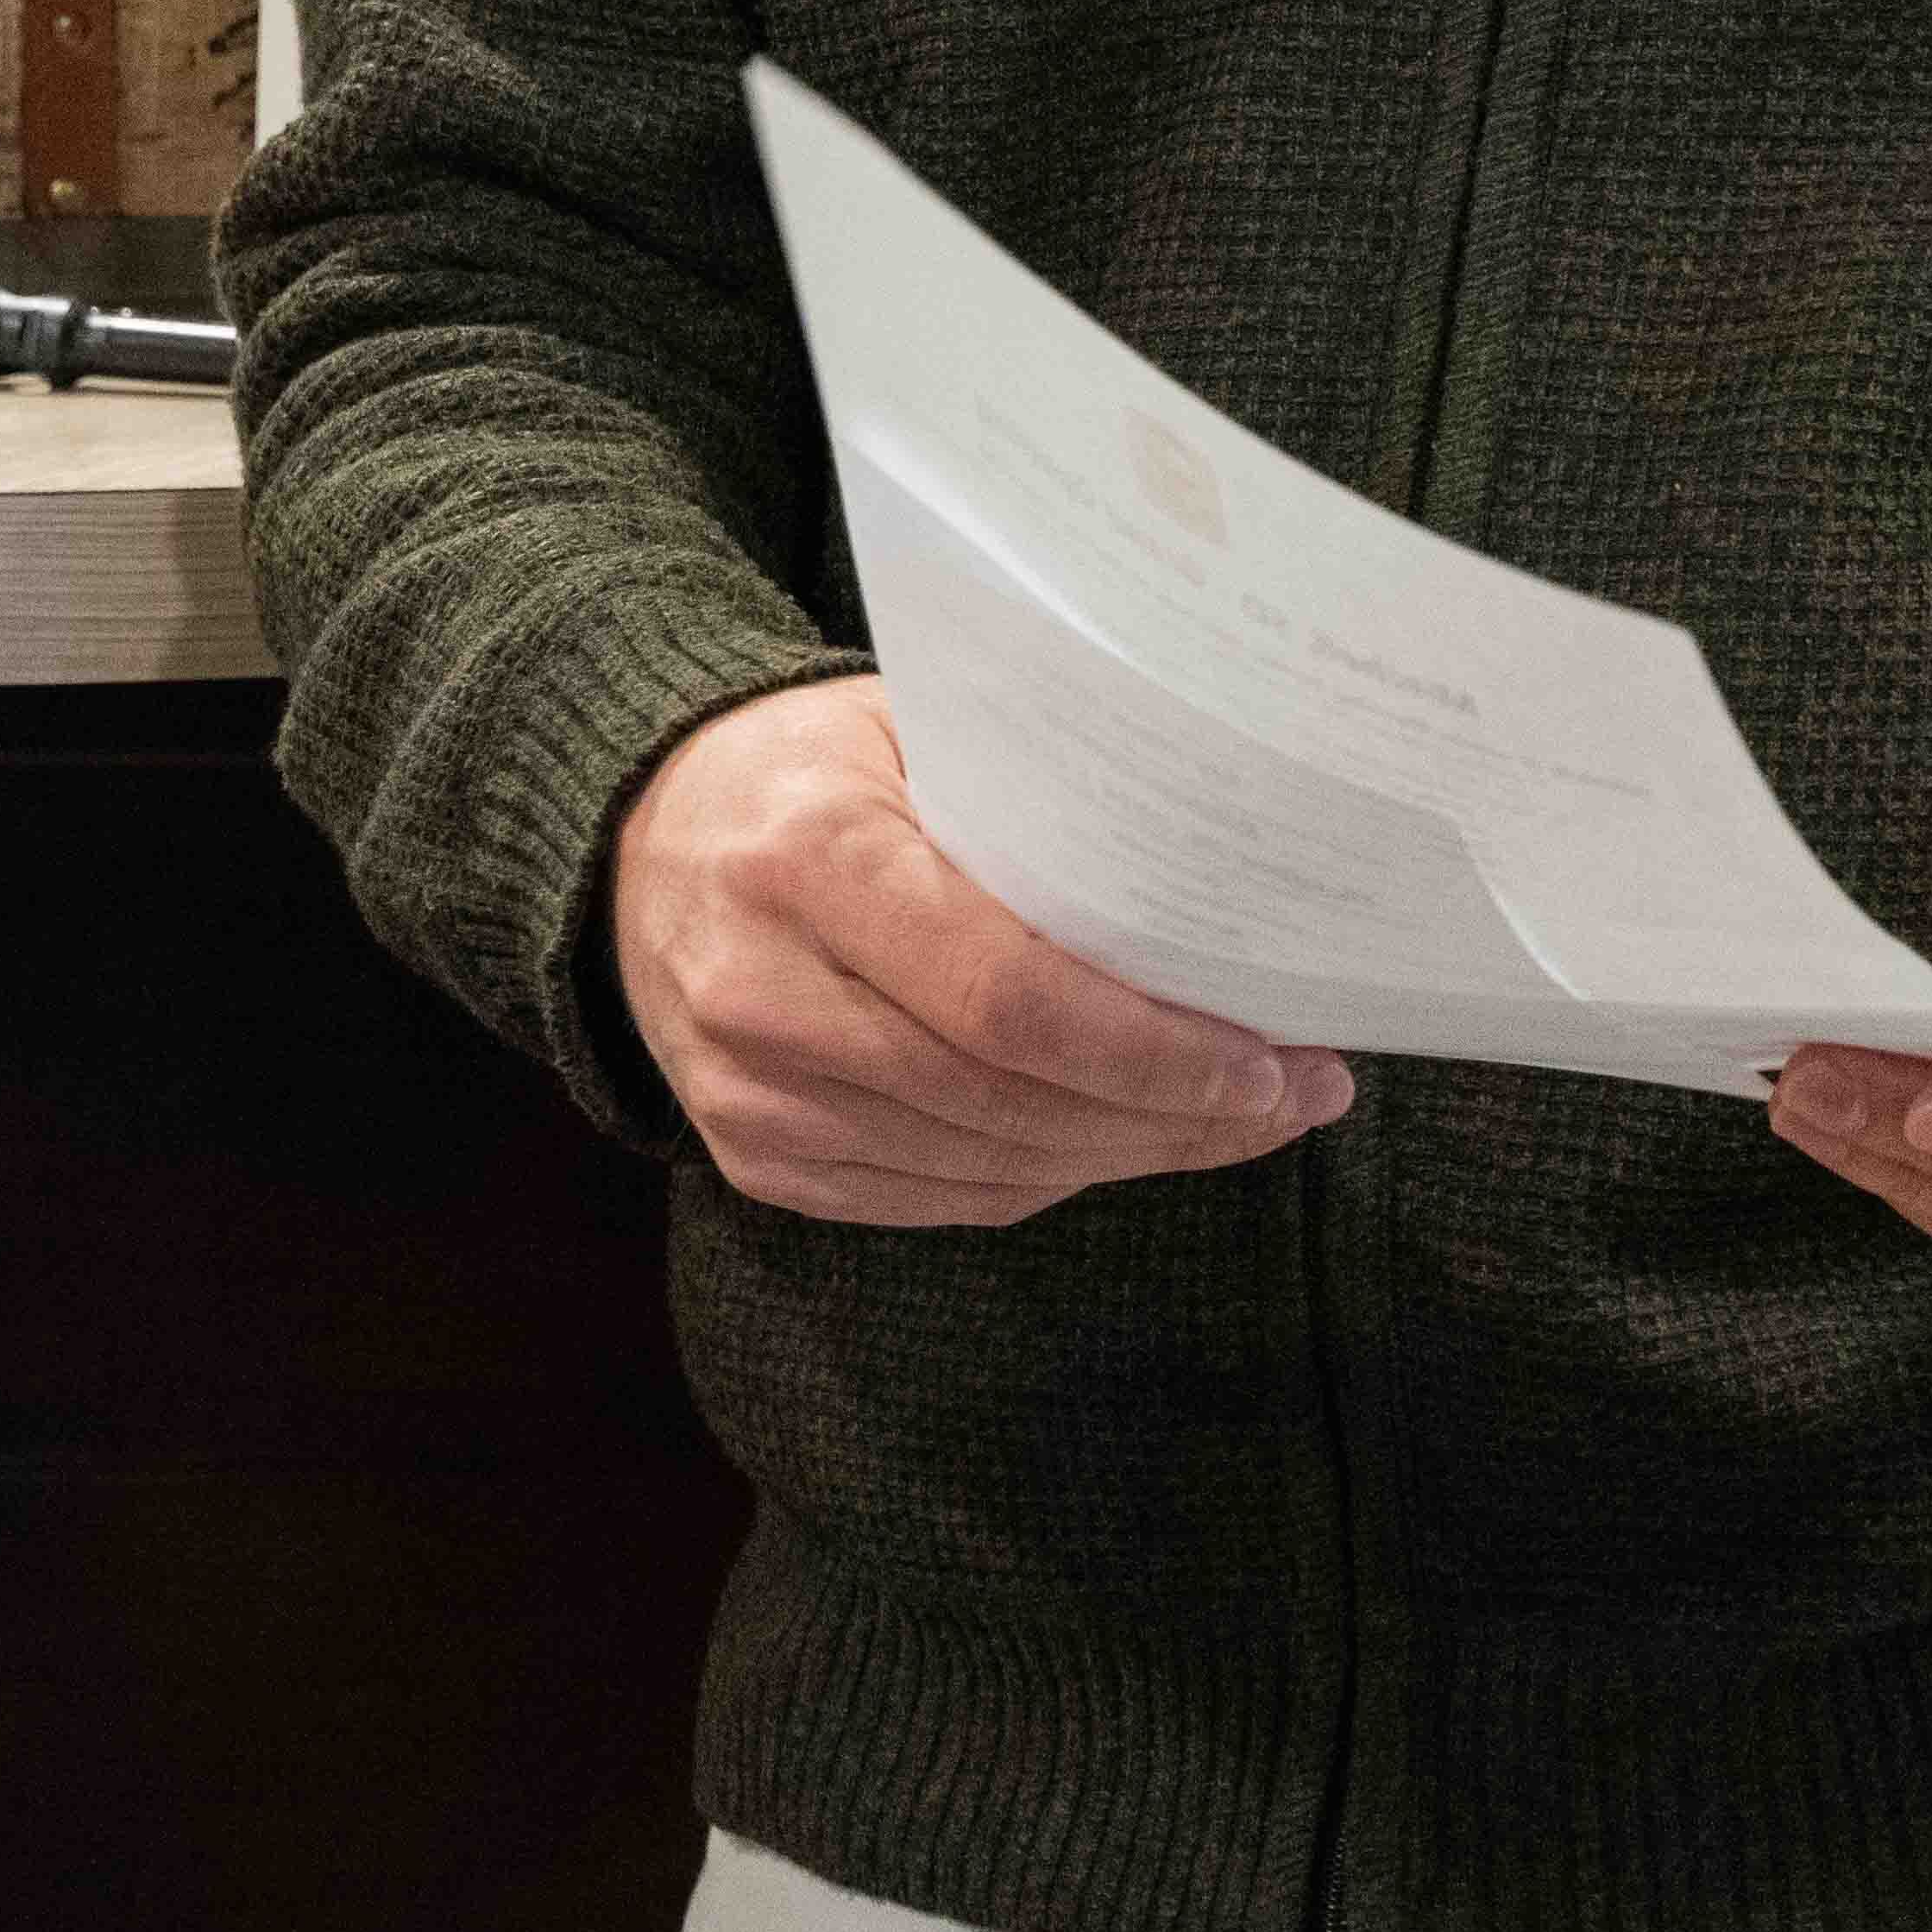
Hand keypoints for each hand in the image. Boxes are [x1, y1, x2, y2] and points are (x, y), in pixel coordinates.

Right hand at [613, 676, 1351, 1227]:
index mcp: (810, 862)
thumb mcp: (909, 732)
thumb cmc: (809, 767)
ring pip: (989, 1167)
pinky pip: (943, 1198)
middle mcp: (766, 992)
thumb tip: (1220, 878)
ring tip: (1239, 1120)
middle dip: (1174, 1115)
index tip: (1267, 1060)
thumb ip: (1035, 799)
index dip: (1150, 1052)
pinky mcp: (757, 1157)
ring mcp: (752, 1094)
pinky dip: (1050, 1175)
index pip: (1007, 999)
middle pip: (1011, 1100)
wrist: (636, 834)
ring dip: (1132, 1155)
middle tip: (1295, 1095)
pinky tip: (1123, 1137)